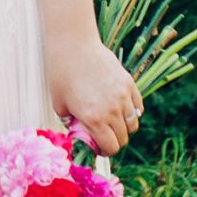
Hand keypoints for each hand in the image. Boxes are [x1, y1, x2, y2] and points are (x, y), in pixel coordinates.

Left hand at [46, 39, 142, 156]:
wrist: (73, 45)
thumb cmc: (61, 73)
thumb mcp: (59, 104)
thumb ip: (70, 123)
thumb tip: (78, 133)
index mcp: (94, 119)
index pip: (111, 147)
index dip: (105, 151)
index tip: (99, 147)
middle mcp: (112, 110)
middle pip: (124, 138)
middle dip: (114, 140)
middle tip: (104, 134)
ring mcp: (123, 96)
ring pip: (133, 123)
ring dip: (124, 127)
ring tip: (112, 120)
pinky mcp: (129, 83)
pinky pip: (138, 106)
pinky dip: (132, 111)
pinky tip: (120, 107)